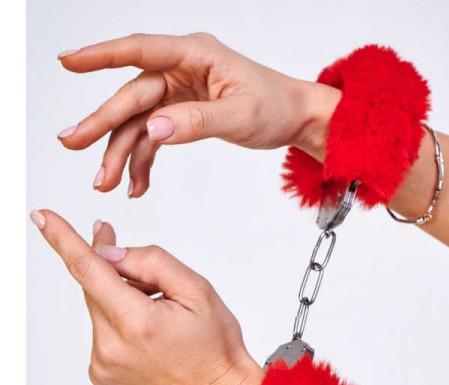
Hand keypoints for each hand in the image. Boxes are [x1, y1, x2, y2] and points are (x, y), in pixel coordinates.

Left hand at [30, 209, 263, 384]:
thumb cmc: (216, 347)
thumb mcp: (199, 290)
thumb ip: (153, 263)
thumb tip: (111, 254)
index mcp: (138, 324)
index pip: (89, 270)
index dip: (63, 239)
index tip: (42, 217)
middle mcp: (112, 347)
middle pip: (95, 287)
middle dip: (113, 267)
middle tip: (138, 262)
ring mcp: (103, 365)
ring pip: (98, 308)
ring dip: (120, 298)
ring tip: (160, 312)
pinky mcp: (101, 374)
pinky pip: (101, 331)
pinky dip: (118, 320)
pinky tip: (148, 332)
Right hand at [57, 33, 340, 196]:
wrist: (295, 119)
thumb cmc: (277, 105)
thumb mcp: (241, 114)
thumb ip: (197, 121)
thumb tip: (154, 129)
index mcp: (195, 55)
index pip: (141, 50)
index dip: (101, 55)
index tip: (67, 61)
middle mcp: (182, 71)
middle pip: (133, 96)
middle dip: (103, 123)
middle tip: (72, 142)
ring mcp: (180, 94)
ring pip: (139, 122)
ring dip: (120, 153)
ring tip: (105, 183)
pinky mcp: (183, 115)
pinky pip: (155, 138)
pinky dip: (144, 161)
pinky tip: (136, 184)